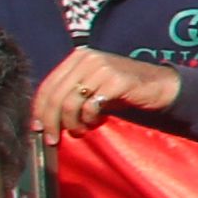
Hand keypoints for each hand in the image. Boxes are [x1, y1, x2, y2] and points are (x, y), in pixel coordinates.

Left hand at [35, 48, 182, 140]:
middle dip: (51, 122)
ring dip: (71, 124)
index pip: (48, 85)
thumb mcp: (93, 87)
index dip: (39, 109)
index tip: (38, 128)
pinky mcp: (116, 80)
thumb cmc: (123, 91)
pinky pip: (91, 106)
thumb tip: (43, 119)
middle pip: (56, 95)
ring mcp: (102, 68)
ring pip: (70, 103)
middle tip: (52, 140)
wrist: (160, 86)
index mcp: (78, 57)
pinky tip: (97, 122)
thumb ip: (71, 95)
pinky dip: (89, 120)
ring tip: (80, 131)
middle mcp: (87, 58)